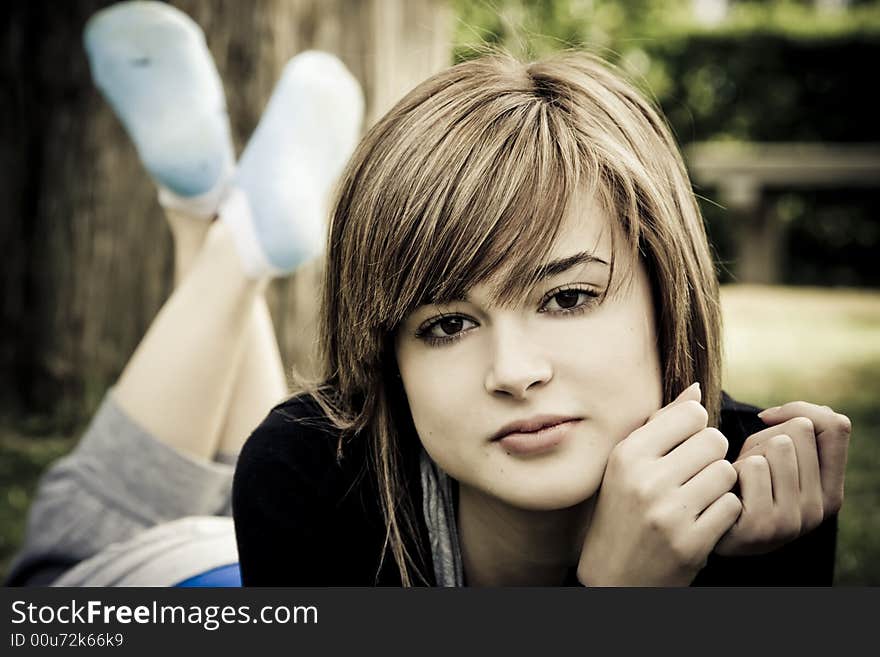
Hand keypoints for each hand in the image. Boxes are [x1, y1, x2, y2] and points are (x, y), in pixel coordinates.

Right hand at [577, 383, 741, 585]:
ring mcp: (669, 513)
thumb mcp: (628, 464)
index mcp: (627, 455)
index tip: (685, 445)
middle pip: (714, 440)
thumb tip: (697, 389)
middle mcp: (645, 480)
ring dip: (721, 484)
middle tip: (696, 472)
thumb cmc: (623, 510)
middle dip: (712, 455)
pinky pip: (732, 507)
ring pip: (727, 473)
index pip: (691, 414)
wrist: (614, 576)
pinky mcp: (691, 542)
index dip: (696, 427)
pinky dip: (724, 512)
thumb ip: (662, 424)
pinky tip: (704, 519)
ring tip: (700, 496)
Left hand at [714, 402, 850, 555]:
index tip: (770, 420)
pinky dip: (733, 469)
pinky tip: (727, 492)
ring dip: (749, 454)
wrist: (706, 524)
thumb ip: (792, 426)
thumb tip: (771, 415)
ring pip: (779, 446)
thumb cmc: (742, 481)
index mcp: (831, 492)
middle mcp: (819, 510)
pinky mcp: (763, 526)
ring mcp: (793, 521)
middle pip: (800, 430)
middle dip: (766, 437)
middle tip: (750, 467)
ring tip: (739, 480)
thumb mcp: (772, 450)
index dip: (800, 410)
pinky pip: (754, 467)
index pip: (837, 427)